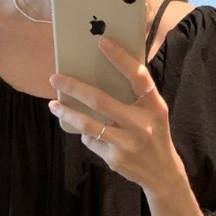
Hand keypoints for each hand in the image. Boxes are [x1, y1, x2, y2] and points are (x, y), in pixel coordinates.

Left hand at [47, 36, 187, 195]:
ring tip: (53, 104)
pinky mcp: (115, 158)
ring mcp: (126, 143)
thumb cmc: (154, 135)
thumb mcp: (154, 113)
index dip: (120, 58)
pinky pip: (91, 141)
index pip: (138, 76)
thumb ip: (137, 97)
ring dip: (67, 113)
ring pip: (88, 125)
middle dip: (74, 88)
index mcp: (154, 106)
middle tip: (55, 78)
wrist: (162, 173)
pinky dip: (86, 134)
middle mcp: (141, 124)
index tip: (102, 42)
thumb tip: (103, 75)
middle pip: (100, 101)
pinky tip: (85, 131)